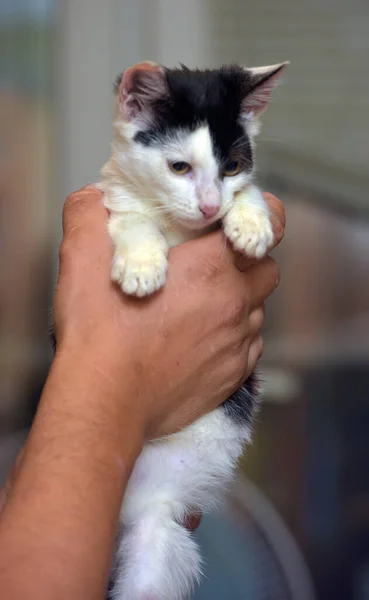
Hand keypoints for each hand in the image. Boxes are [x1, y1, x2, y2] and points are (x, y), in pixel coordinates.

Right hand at [54, 185, 284, 439]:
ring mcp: (237, 343)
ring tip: (202, 305)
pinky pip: (250, 346)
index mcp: (210, 268)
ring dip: (240, 301)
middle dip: (249, 262)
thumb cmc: (99, 334)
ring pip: (259, 310)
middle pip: (267, 270)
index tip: (246, 219)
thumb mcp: (82, 258)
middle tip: (214, 265)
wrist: (106, 401)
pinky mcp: (233, 376)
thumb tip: (95, 198)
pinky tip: (203, 339)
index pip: (269, 226)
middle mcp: (235, 304)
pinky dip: (235, 337)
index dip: (264, 215)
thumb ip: (90, 214)